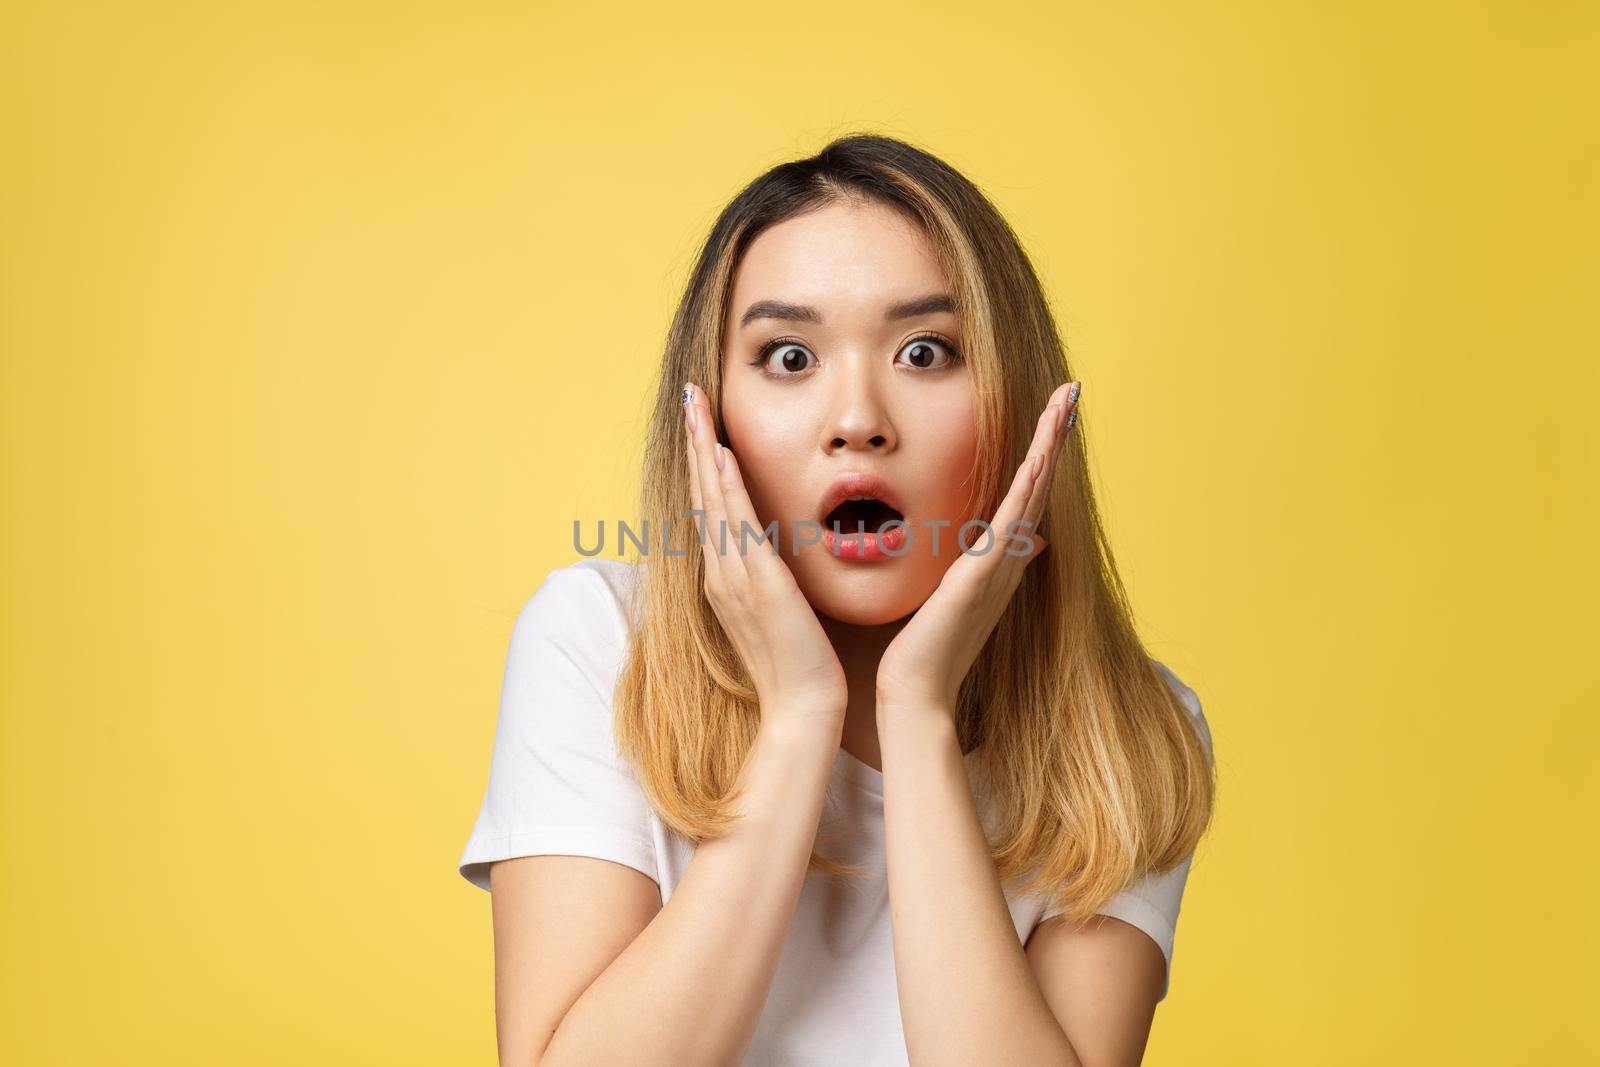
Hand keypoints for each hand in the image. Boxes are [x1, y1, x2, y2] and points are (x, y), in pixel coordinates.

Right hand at [681, 381, 848, 729]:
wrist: (803, 708)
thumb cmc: (802, 665)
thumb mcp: (785, 610)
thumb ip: (777, 578)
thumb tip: (781, 552)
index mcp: (727, 577)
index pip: (712, 506)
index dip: (705, 461)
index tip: (703, 421)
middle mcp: (721, 572)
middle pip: (703, 492)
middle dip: (696, 440)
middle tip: (691, 393)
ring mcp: (733, 577)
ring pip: (713, 499)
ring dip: (705, 449)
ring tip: (697, 405)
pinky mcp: (755, 584)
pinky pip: (735, 524)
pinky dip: (727, 486)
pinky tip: (725, 454)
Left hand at [875, 380, 1079, 718]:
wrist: (915, 692)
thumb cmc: (922, 648)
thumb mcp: (950, 593)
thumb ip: (975, 565)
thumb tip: (1015, 543)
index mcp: (997, 560)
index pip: (1025, 492)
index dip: (1042, 449)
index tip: (1053, 409)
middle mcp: (1007, 560)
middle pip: (1039, 485)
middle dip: (1055, 436)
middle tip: (1073, 391)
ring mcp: (998, 569)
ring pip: (1030, 495)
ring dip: (1049, 447)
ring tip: (1066, 405)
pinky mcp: (980, 580)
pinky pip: (1009, 527)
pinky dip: (1025, 491)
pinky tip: (1037, 458)